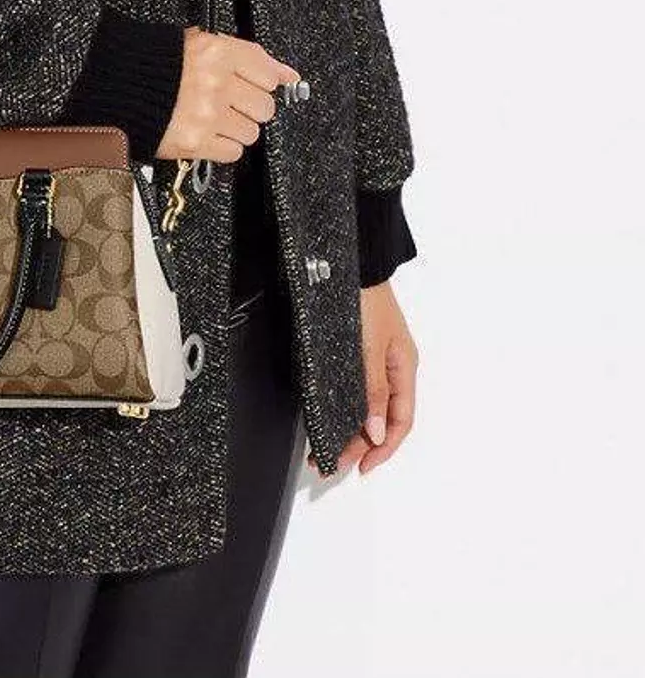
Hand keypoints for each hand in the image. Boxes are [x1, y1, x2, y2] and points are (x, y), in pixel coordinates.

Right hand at [155, 29, 300, 161]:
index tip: (253, 84)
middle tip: (228, 101)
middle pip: (264, 106)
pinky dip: (222, 146)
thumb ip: (246, 57)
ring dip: (235, 128)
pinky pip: (233, 152)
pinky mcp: (196, 143)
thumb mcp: (199, 44)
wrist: (116, 88)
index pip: (268, 72)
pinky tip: (207, 132)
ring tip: (212, 117)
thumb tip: (287, 74)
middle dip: (249, 106)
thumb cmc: (152, 64)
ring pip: (251, 132)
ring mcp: (207, 116)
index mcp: (216, 52)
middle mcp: (215, 84)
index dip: (259, 81)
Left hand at [308, 279, 417, 474]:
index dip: (384, 448)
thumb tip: (378, 432)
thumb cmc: (363, 298)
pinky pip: (355, 390)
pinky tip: (329, 418)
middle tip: (332, 463)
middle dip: (360, 445)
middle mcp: (392, 367)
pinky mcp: (355, 351)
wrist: (347, 262)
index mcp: (404, 367)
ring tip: (325, 449)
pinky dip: (344, 408)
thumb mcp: (369, 347)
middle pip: (382, 418)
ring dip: (349, 430)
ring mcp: (374, 359)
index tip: (362, 467)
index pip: (401, 420)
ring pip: (367, 406)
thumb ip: (373, 389)